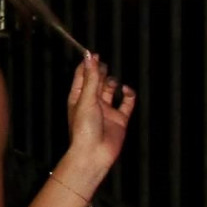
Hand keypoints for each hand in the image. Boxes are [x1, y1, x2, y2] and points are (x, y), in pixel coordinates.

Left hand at [66, 53, 135, 169]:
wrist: (94, 154)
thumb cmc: (84, 128)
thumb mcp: (86, 99)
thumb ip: (91, 78)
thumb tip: (90, 56)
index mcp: (78, 98)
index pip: (82, 76)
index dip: (87, 64)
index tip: (93, 53)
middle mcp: (92, 103)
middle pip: (97, 81)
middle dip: (101, 72)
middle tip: (105, 63)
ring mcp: (106, 111)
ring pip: (111, 90)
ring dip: (113, 82)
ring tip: (113, 81)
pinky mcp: (119, 119)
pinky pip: (126, 103)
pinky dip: (128, 95)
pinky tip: (126, 90)